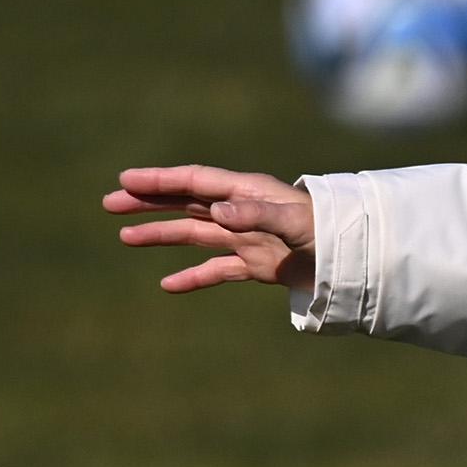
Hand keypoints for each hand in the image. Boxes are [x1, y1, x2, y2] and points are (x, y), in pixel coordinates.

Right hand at [103, 164, 316, 293]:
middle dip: (149, 203)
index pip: (195, 182)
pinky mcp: (258, 265)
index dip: (160, 180)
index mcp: (248, 192)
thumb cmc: (330, 232)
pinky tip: (168, 285)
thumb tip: (216, 211)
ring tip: (125, 238)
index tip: (126, 181)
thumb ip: (256, 215)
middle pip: (187, 203)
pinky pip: (217, 270)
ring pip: (196, 234)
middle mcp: (243, 212)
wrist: (356, 260)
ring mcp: (248, 239)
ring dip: (162, 235)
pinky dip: (194, 277)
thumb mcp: (294, 222)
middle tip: (110, 205)